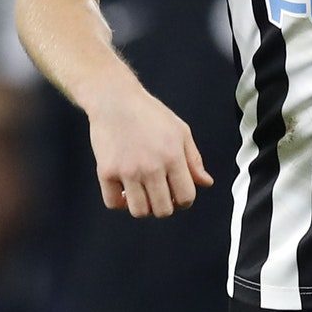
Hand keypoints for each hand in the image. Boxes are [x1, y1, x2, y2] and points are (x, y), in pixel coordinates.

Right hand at [88, 86, 212, 217]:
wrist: (114, 100)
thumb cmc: (148, 113)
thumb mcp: (180, 131)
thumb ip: (194, 160)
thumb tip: (206, 182)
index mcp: (172, 157)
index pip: (186, 197)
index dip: (184, 201)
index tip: (177, 195)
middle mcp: (151, 167)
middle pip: (163, 210)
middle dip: (164, 206)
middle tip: (160, 194)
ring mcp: (127, 171)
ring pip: (139, 211)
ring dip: (143, 207)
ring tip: (142, 193)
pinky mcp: (106, 171)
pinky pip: (113, 203)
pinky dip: (120, 202)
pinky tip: (124, 190)